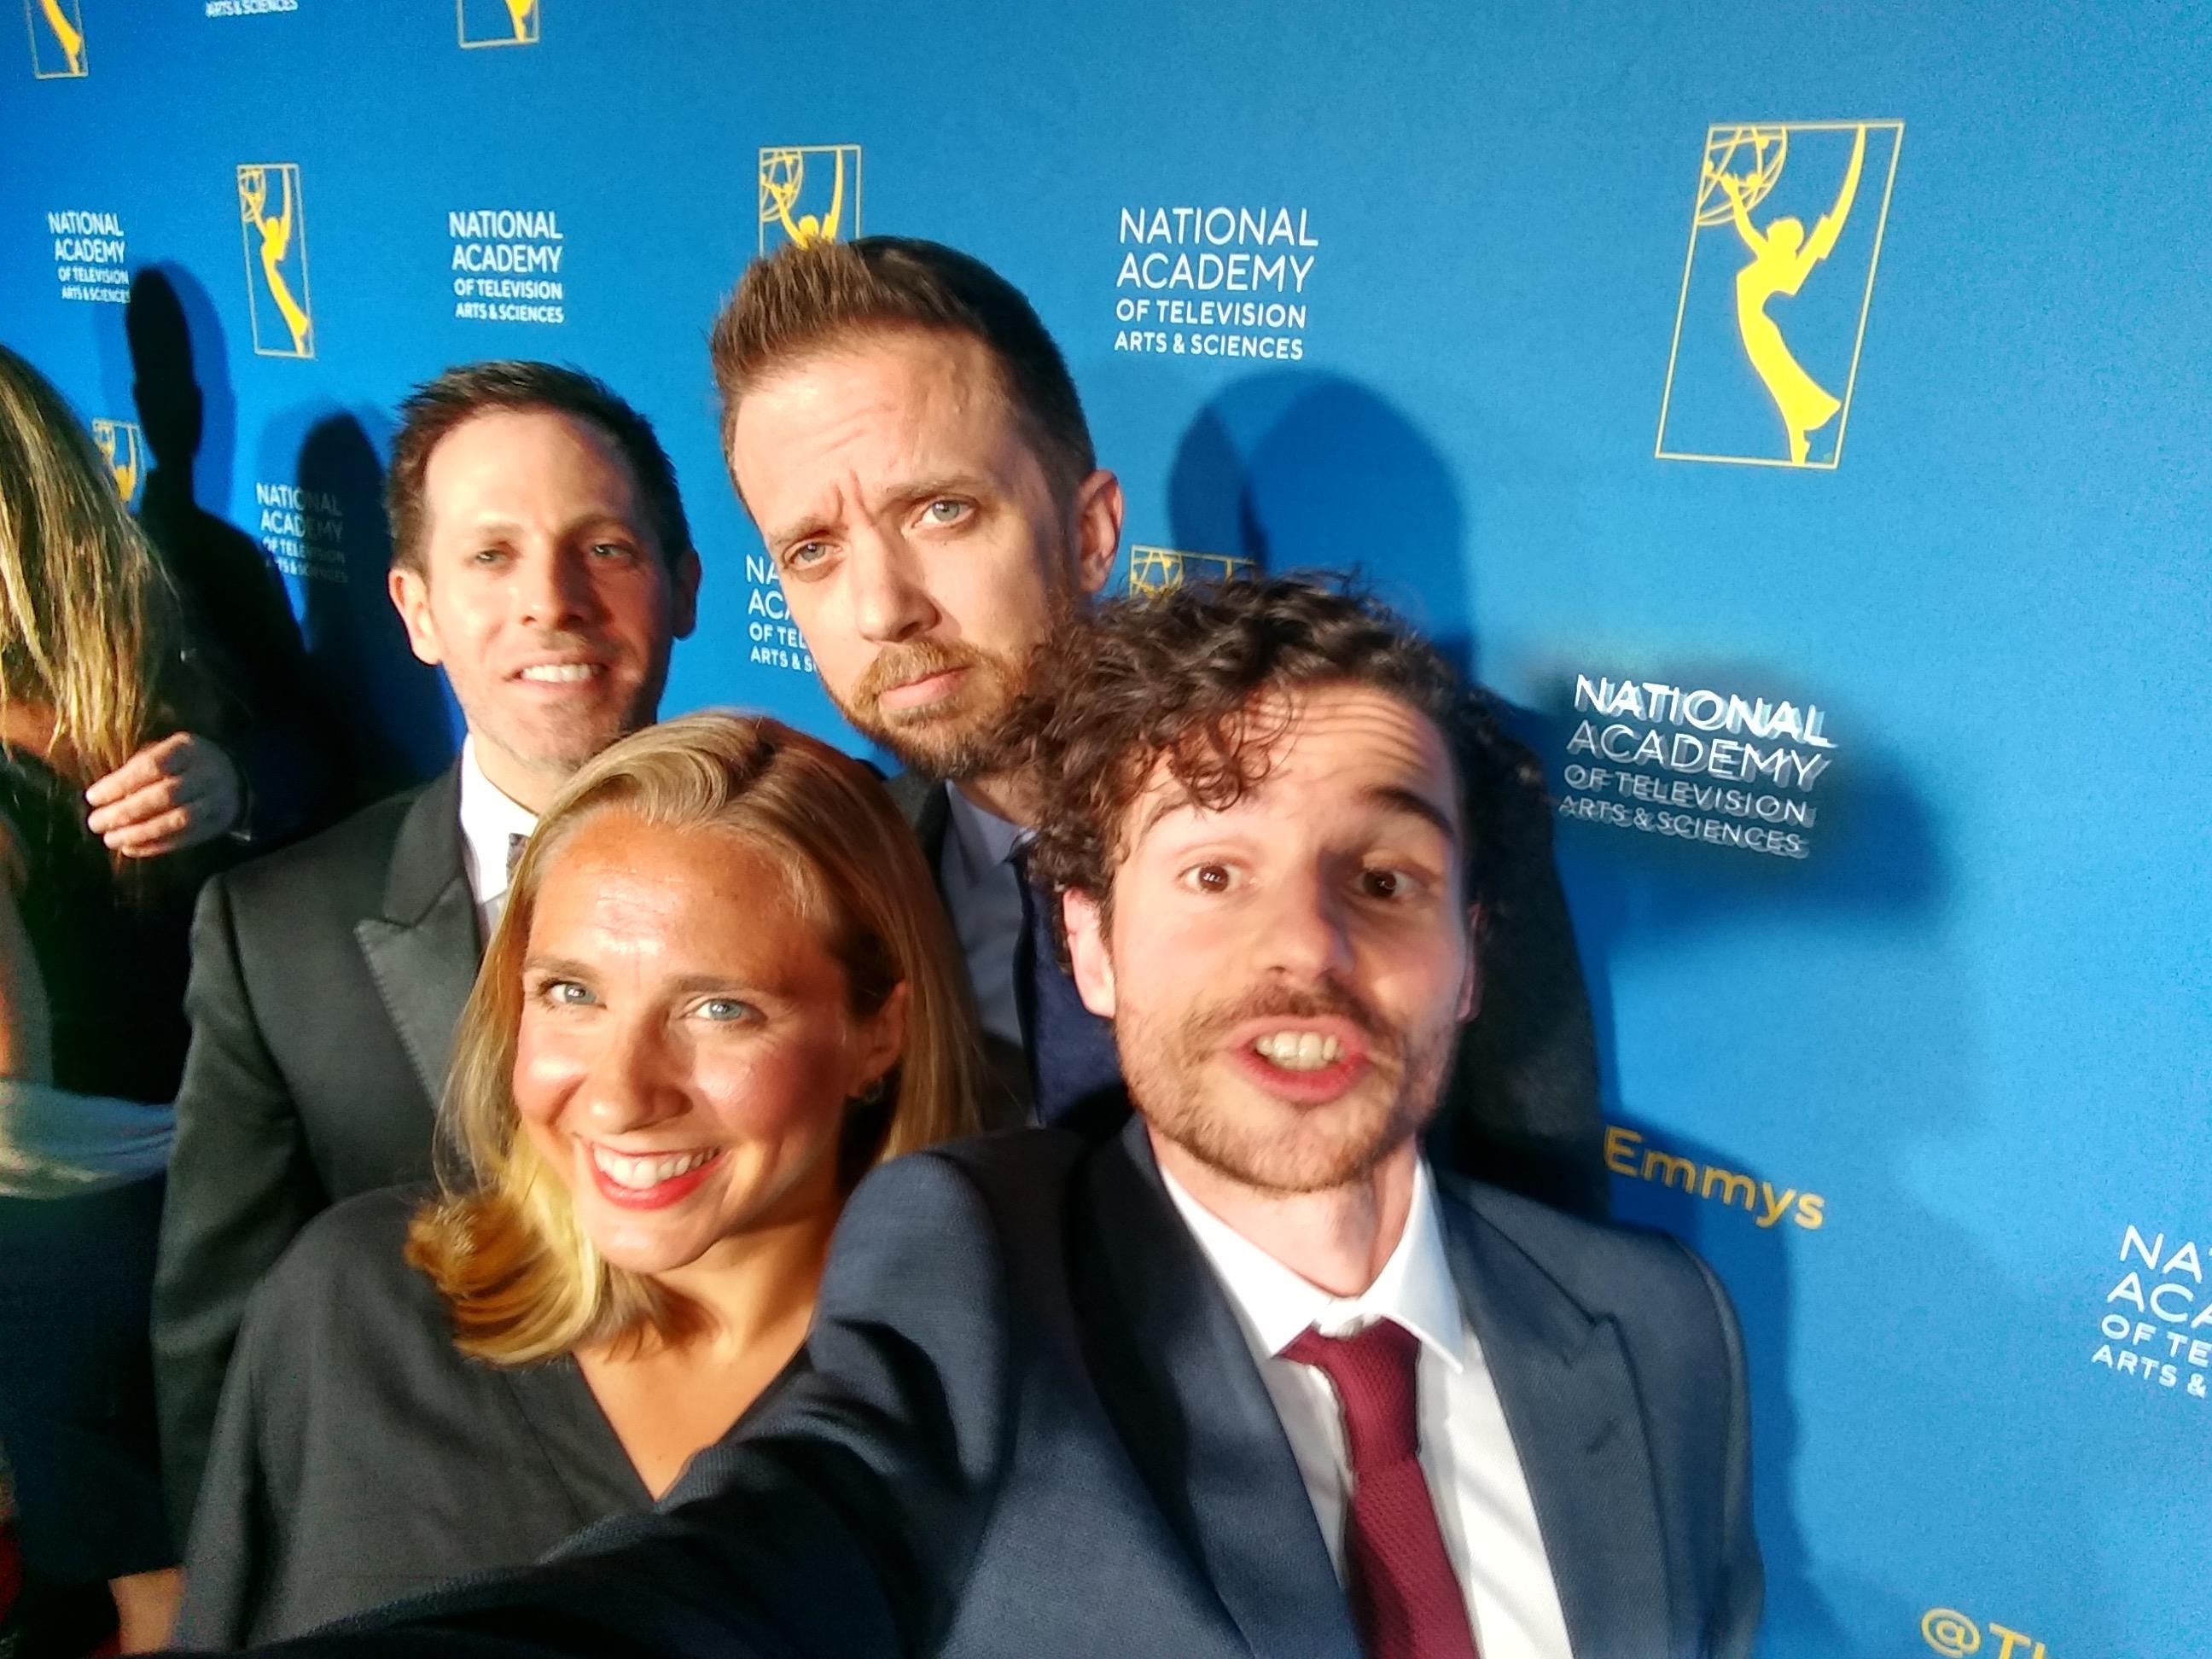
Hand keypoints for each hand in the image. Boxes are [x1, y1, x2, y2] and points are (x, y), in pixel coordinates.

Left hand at [84, 732, 243, 857]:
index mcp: (188, 749)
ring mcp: (216, 801)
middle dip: (126, 812)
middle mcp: (206, 774)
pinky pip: (186, 838)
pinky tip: (131, 849)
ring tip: (111, 840)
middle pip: (166, 795)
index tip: (93, 797)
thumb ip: (138, 768)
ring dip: (140, 833)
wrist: (233, 778)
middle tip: (95, 823)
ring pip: (178, 820)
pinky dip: (155, 846)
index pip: (153, 766)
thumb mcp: (164, 751)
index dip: (121, 783)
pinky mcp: (217, 824)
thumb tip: (106, 796)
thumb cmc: (183, 763)